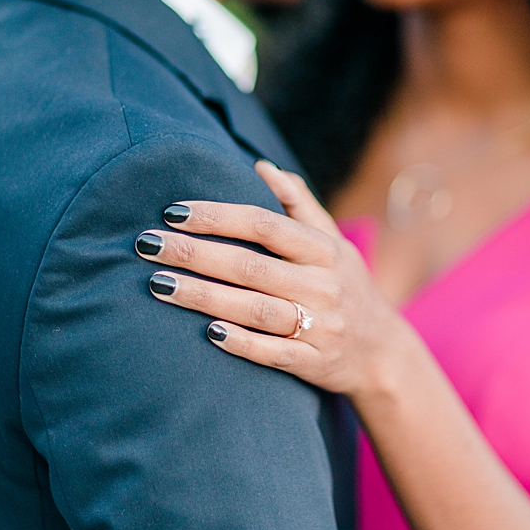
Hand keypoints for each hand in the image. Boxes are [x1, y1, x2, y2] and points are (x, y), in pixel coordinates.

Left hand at [135, 161, 415, 398]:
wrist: (384, 354)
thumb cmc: (344, 286)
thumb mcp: (333, 243)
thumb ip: (298, 203)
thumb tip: (261, 166)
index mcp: (323, 250)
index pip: (262, 224)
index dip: (216, 216)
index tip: (171, 211)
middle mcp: (323, 285)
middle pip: (248, 265)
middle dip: (192, 253)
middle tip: (145, 244)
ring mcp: (320, 325)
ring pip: (253, 309)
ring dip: (202, 297)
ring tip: (157, 284)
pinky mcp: (314, 362)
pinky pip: (273, 352)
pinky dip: (241, 342)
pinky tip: (206, 332)